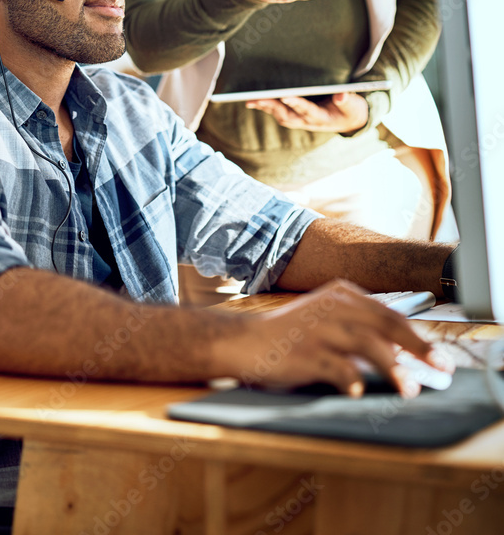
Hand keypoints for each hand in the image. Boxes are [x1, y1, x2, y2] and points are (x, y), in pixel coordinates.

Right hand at [223, 280, 446, 396]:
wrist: (245, 341)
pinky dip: (351, 379)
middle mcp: (332, 306)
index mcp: (341, 294)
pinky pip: (334, 366)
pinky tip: (358, 392)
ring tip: (409, 389)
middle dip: (417, 347)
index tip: (438, 357)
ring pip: (366, 343)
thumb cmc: (291, 336)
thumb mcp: (327, 320)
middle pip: (385, 323)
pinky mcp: (303, 352)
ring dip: (393, 368)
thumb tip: (405, 357)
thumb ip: (359, 329)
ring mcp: (317, 328)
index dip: (417, 336)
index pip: (389, 313)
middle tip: (440, 367)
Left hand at [246, 92, 368, 132]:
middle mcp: (308, 121)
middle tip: (257, 98)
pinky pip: (278, 113)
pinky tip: (254, 100)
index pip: (308, 110)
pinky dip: (266, 107)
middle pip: (287, 116)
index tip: (286, 96)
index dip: (297, 104)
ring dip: (266, 108)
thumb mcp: (353, 106)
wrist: (348, 120)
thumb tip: (341, 95)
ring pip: (280, 115)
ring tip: (251, 100)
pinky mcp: (296, 116)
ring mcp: (300, 120)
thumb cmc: (349, 110)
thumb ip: (347, 100)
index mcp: (322, 118)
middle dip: (272, 107)